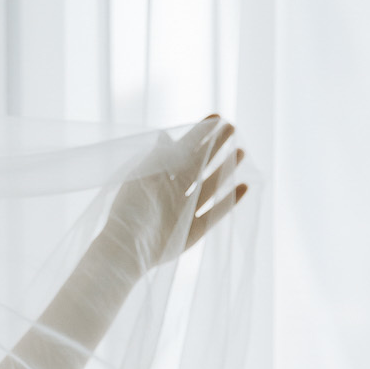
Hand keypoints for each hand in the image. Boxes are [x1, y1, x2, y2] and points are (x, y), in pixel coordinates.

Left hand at [98, 116, 246, 274]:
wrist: (125, 249)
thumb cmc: (128, 213)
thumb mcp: (141, 180)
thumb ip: (156, 160)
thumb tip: (166, 136)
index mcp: (158, 179)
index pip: (183, 151)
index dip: (199, 135)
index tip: (216, 118)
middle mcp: (173, 194)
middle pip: (199, 166)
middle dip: (215, 147)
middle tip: (233, 128)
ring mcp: (184, 213)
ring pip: (210, 187)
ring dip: (225, 170)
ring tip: (241, 152)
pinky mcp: (192, 232)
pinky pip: (215, 214)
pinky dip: (229, 202)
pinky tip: (244, 186)